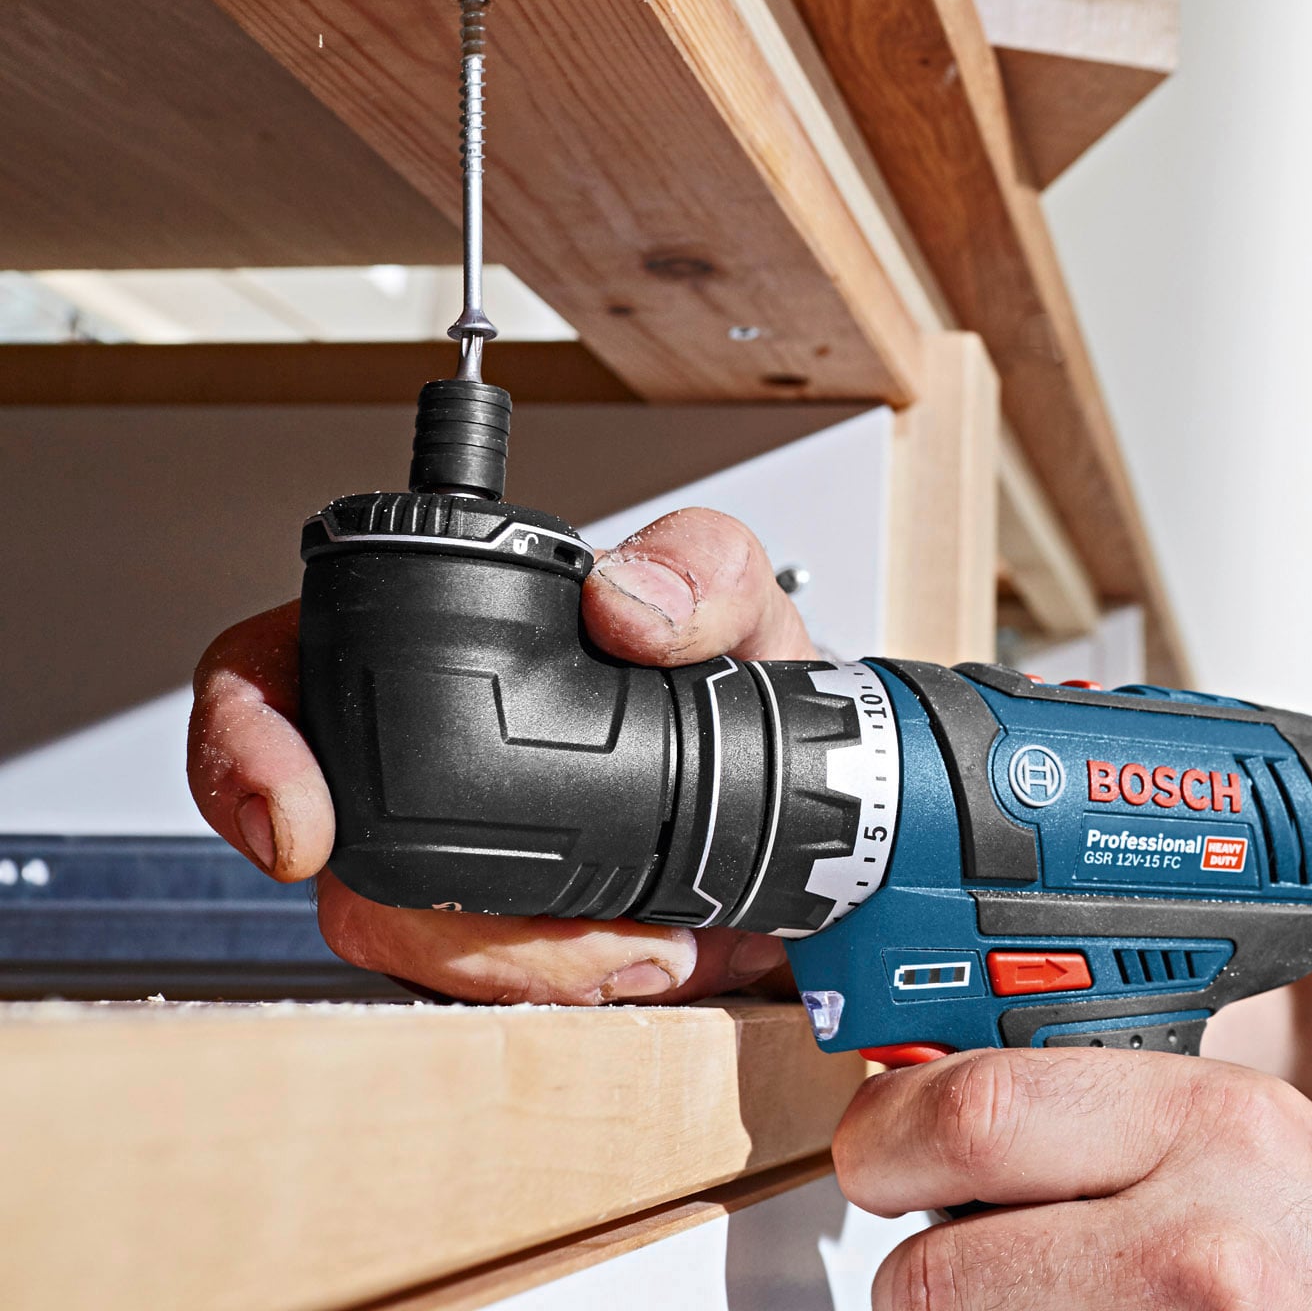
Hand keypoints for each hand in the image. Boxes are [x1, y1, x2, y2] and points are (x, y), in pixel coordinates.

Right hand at [185, 507, 813, 1004]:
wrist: (815, 800)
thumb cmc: (746, 680)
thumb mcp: (745, 604)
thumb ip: (705, 569)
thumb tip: (627, 602)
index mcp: (445, 647)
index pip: (272, 674)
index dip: (242, 747)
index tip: (295, 828)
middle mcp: (419, 757)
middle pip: (334, 850)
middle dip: (431, 915)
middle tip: (583, 927)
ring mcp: (448, 857)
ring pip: (402, 938)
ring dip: (518, 966)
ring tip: (643, 944)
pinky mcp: (498, 943)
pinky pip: (477, 995)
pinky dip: (558, 990)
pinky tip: (640, 962)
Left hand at [834, 1048, 1311, 1308]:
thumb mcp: (1263, 1149)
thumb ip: (1118, 1116)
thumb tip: (948, 1105)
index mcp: (1215, 1130)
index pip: (972, 1111)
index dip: (892, 1134)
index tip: (884, 1146)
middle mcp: (1194, 1245)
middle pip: (928, 1269)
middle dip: (911, 1269)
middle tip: (936, 1260)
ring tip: (1062, 1304)